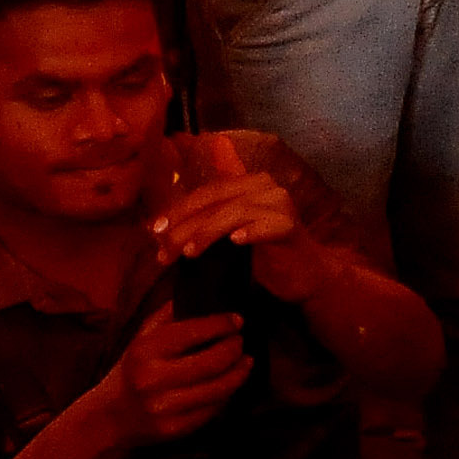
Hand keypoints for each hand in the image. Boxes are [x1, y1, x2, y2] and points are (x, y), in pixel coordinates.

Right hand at [92, 299, 252, 447]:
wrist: (107, 419)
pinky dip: (227, 393)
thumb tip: (204, 292)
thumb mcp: (141, 337)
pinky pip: (214, 408)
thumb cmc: (132, 371)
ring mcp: (164, 407)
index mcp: (145, 350)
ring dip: (240, 371)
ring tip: (245, 361)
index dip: (223, 324)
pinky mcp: (175, 428)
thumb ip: (169, 314)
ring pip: (220, 387)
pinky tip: (229, 383)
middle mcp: (153, 379)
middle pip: (215, 360)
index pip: (196, 330)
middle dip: (236, 347)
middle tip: (240, 342)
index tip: (237, 320)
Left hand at [152, 170, 330, 305]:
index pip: (205, 192)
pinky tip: (235, 242)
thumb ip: (201, 223)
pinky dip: (251, 232)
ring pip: (235, 212)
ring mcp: (280, 204)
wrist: (304, 275)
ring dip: (207, 232)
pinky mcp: (291, 226)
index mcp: (247, 183)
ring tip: (188, 254)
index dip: (178, 209)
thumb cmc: (262, 254)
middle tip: (164, 250)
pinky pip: (268, 225)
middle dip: (185, 225)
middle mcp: (265, 186)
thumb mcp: (227, 235)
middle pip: (216, 200)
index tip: (154, 230)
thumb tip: (160, 226)